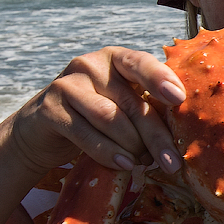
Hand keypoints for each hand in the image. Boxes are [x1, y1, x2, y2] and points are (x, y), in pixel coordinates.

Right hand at [7, 47, 187, 175]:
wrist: (40, 130)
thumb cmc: (94, 117)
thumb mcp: (121, 105)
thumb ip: (145, 108)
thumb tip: (183, 136)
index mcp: (116, 59)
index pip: (141, 63)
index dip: (160, 79)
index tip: (179, 98)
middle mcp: (91, 64)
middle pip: (131, 102)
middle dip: (156, 136)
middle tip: (173, 163)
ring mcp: (67, 84)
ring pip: (109, 118)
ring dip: (132, 146)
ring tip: (145, 165)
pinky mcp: (50, 109)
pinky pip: (85, 133)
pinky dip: (107, 152)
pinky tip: (124, 165)